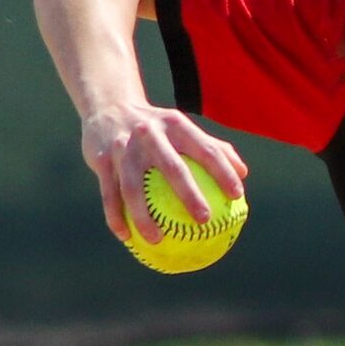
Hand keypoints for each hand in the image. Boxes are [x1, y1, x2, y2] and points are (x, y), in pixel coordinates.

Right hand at [80, 105, 247, 245]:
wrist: (108, 106)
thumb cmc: (156, 127)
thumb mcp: (182, 128)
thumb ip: (213, 147)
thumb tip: (243, 173)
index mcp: (175, 125)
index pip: (205, 148)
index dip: (223, 171)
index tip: (237, 196)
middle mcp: (149, 133)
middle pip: (171, 167)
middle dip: (189, 194)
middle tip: (204, 220)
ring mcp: (123, 146)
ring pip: (132, 186)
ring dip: (143, 216)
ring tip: (157, 239)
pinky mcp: (101, 159)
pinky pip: (109, 193)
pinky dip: (116, 216)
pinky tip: (127, 237)